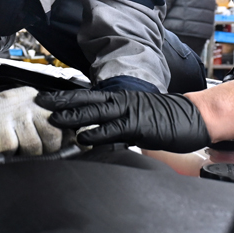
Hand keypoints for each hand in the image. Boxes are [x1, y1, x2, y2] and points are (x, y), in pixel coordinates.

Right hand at [0, 87, 64, 154]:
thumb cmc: (7, 116)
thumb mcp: (32, 113)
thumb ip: (52, 128)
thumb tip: (78, 147)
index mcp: (35, 105)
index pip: (53, 132)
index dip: (51, 148)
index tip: (46, 153)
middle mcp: (18, 108)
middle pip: (33, 145)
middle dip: (29, 155)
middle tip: (21, 150)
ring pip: (12, 150)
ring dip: (8, 154)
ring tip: (4, 144)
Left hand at [38, 90, 210, 153]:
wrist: (191, 117)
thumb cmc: (163, 118)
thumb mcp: (134, 115)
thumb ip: (114, 121)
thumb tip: (94, 130)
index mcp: (119, 98)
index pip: (87, 94)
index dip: (65, 96)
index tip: (44, 98)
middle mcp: (122, 101)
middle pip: (87, 99)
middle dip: (63, 102)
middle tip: (42, 103)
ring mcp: (130, 113)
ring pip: (97, 112)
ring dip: (75, 116)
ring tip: (56, 119)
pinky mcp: (139, 127)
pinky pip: (115, 130)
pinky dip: (98, 134)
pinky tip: (85, 137)